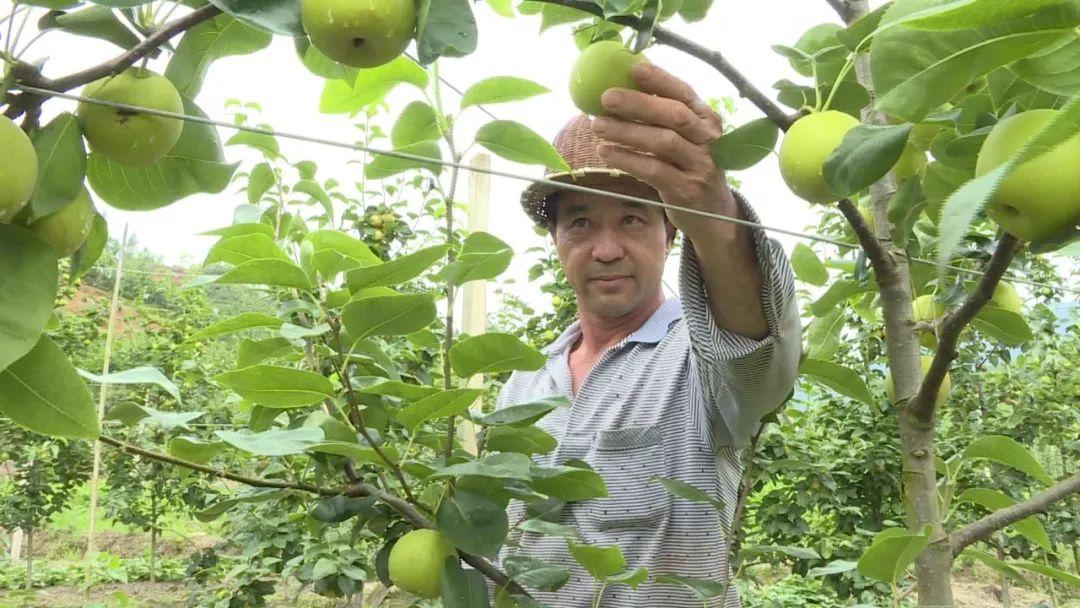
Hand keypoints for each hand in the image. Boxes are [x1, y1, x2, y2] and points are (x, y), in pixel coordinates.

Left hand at [589, 62, 741, 240]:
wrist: (714, 214)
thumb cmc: (690, 168)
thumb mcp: (687, 140)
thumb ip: (665, 118)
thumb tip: (623, 89)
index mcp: (707, 120)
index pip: (685, 93)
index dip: (661, 79)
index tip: (634, 68)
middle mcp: (709, 140)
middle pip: (674, 116)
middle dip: (638, 104)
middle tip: (605, 97)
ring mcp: (700, 166)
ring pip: (663, 142)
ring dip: (627, 132)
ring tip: (597, 125)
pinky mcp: (687, 191)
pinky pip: (654, 171)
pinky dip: (628, 160)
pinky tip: (606, 152)